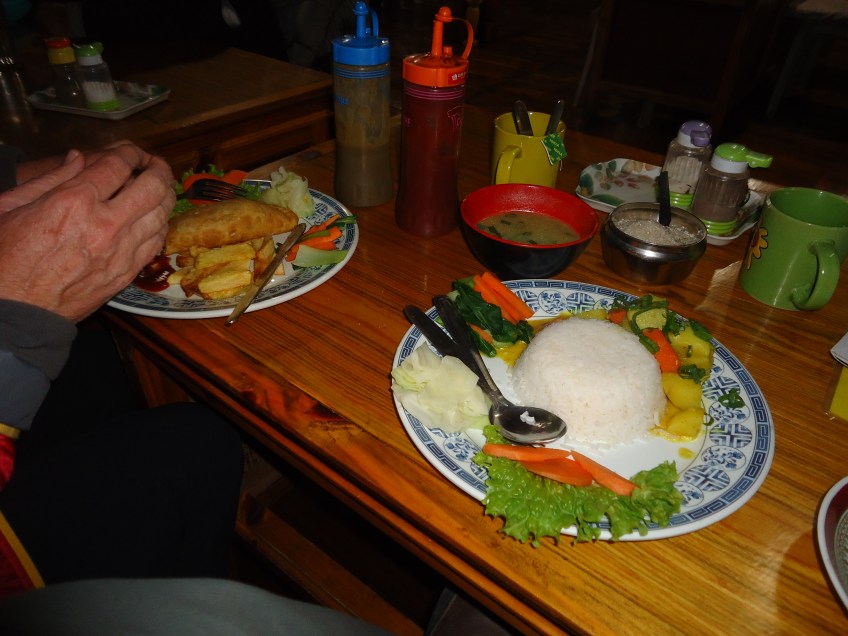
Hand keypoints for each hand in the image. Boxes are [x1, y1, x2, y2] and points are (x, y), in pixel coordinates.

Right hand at [0, 143, 174, 321]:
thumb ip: (52, 178)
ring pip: (161, 214)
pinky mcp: (126, 274)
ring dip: (164, 196)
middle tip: (155, 164)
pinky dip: (160, 224)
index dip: (130, 152)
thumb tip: (79, 157)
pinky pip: (156, 242)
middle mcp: (105, 224)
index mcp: (74, 201)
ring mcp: (121, 251)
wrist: (14, 310)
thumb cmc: (4, 256)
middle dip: (158, 169)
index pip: (119, 164)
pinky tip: (153, 218)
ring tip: (159, 188)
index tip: (131, 151)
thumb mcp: (11, 205)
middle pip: (153, 187)